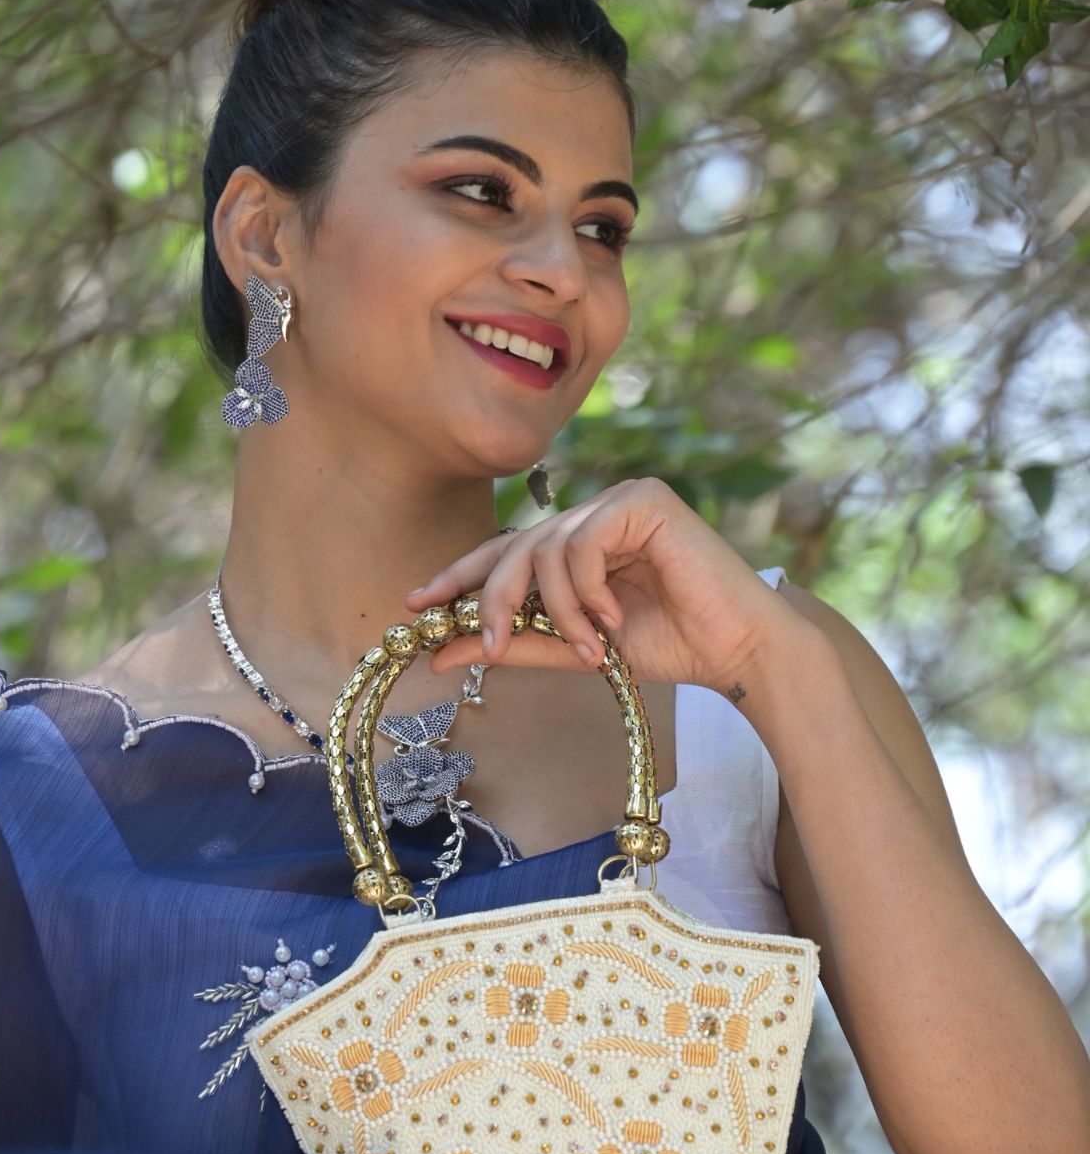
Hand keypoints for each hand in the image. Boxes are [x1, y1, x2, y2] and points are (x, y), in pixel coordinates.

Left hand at [407, 477, 802, 695]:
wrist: (737, 651)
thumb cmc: (670, 646)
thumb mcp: (576, 649)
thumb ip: (517, 644)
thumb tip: (443, 653)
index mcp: (579, 542)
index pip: (507, 550)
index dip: (460, 575)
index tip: (416, 606)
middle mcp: (595, 513)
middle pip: (516, 546)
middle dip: (493, 598)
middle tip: (490, 645)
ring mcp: (620, 500)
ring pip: (548, 548)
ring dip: (558, 610)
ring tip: (587, 648)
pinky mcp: (645, 500)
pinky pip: (584, 542)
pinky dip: (588, 589)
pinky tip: (613, 619)